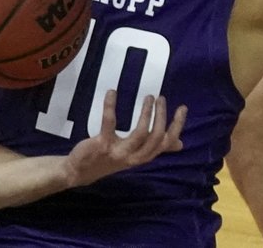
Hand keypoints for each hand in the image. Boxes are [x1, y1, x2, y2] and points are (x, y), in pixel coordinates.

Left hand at [64, 91, 185, 186]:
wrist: (80, 171)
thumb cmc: (110, 159)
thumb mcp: (134, 155)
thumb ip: (154, 147)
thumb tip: (180, 144)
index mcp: (143, 157)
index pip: (166, 143)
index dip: (176, 126)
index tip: (182, 108)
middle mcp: (134, 157)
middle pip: (156, 138)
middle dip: (161, 116)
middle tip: (160, 98)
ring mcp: (119, 152)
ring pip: (140, 133)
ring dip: (146, 113)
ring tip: (149, 97)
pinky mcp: (103, 145)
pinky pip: (109, 123)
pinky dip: (111, 106)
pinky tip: (112, 92)